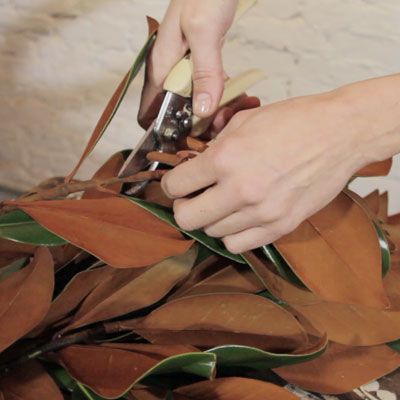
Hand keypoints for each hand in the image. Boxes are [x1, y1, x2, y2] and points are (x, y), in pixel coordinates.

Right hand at [138, 0, 237, 128]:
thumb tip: (201, 110)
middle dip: (195, 124)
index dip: (164, 131)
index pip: (149, 112)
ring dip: (210, 112)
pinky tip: (234, 97)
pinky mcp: (197, 62)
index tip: (187, 141)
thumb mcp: (204, 32)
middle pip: (173, 112)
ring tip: (231, 113)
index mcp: (161, 66)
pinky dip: (218, 95)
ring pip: (191, 102)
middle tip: (220, 127)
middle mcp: (168, 70)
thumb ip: (204, 72)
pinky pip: (204, 87)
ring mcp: (183, 66)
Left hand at [161, 90, 378, 252]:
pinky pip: (239, 244)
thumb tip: (197, 166)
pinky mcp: (281, 226)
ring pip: (213, 233)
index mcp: (226, 158)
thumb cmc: (294, 121)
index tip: (176, 183)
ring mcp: (262, 213)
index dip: (170, 184)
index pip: (176, 186)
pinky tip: (240, 217)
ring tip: (223, 203)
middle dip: (183, 207)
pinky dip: (233, 234)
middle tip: (192, 197)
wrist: (340, 134)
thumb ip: (215, 146)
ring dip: (211, 219)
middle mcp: (241, 190)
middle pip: (187, 219)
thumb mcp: (245, 120)